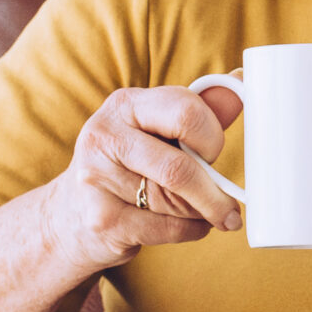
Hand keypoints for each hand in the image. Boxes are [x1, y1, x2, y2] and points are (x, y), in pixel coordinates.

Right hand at [42, 83, 245, 269]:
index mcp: (125, 104)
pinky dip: (190, 231)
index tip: (213, 154)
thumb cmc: (130, 165)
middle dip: (214, 192)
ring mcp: (96, 179)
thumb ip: (200, 110)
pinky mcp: (100, 220)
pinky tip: (187, 225)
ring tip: (202, 212)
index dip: (212, 138)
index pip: (186, 111)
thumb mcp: (158, 130)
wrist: (71, 215)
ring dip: (202, 213)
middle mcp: (103, 135)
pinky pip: (167, 229)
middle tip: (230, 204)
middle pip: (180, 167)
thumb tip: (240, 80)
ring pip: (176, 203)